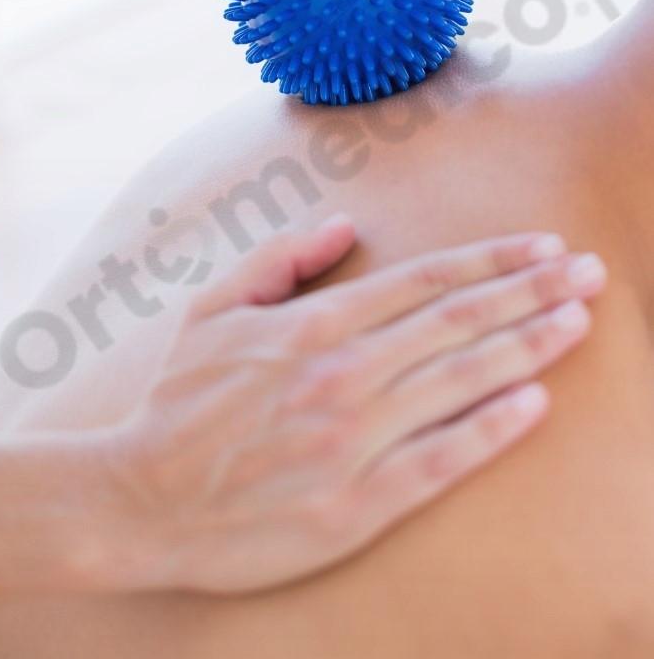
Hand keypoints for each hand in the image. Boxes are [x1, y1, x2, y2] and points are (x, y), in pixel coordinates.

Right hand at [104, 215, 604, 593]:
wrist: (139, 500)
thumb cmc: (177, 401)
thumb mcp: (212, 310)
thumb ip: (280, 260)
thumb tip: (346, 226)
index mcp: (311, 325)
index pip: (423, 280)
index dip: (491, 260)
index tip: (543, 247)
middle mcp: (341, 374)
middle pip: (457, 322)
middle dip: (531, 292)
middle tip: (589, 273)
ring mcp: (351, 440)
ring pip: (460, 381)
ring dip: (527, 347)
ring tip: (579, 323)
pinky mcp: (356, 504)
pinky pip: (440, 460)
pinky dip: (491, 429)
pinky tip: (534, 403)